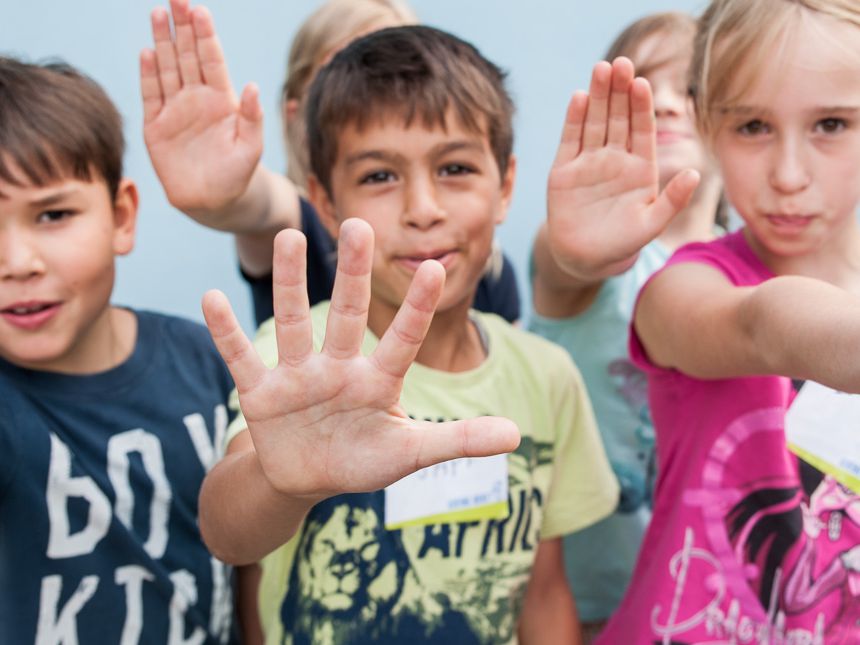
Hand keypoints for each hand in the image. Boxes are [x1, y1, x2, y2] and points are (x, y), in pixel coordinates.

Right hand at [140, 0, 262, 215]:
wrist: (214, 202)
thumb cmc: (238, 175)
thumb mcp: (251, 148)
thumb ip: (252, 118)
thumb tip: (252, 85)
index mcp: (222, 100)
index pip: (212, 61)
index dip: (206, 36)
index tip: (199, 11)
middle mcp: (197, 99)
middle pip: (188, 56)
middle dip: (183, 27)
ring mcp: (175, 110)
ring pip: (168, 68)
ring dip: (163, 42)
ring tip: (158, 13)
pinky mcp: (156, 126)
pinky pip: (150, 95)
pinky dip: (148, 74)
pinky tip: (148, 52)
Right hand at [202, 219, 519, 499]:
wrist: (306, 478)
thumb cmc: (363, 459)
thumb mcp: (411, 454)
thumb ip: (458, 440)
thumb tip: (519, 435)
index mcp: (377, 381)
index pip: (401, 339)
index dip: (416, 308)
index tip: (434, 267)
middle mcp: (338, 367)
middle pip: (346, 315)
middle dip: (352, 274)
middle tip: (359, 225)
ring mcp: (297, 377)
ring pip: (293, 323)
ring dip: (290, 283)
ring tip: (292, 235)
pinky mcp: (260, 394)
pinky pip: (241, 357)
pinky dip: (226, 332)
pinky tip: (211, 297)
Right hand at [546, 57, 699, 280]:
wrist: (585, 259)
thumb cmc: (622, 243)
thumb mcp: (651, 224)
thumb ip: (673, 201)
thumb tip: (695, 173)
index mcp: (640, 167)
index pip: (643, 130)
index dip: (642, 107)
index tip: (643, 84)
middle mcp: (615, 158)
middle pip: (618, 118)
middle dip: (620, 91)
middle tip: (622, 63)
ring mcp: (589, 162)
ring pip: (595, 122)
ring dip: (598, 95)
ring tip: (601, 68)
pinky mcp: (564, 170)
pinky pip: (570, 139)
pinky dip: (574, 119)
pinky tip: (580, 97)